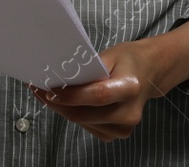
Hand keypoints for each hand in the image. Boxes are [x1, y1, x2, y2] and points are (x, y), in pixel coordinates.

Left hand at [27, 18, 188, 142]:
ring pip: (83, 122)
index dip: (71, 96)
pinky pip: (88, 127)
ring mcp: (125, 126)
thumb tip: (60, 79)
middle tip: (38, 90)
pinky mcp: (119, 133)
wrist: (149, 73)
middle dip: (58, 104)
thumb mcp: (110, 55)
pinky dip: (74, 116)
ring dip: (62, 110)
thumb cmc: (128, 60)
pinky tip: (65, 104)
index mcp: (131, 87)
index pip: (96, 96)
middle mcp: (130, 111)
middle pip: (86, 114)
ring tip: (46, 94)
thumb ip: (88, 69)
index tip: (49, 90)